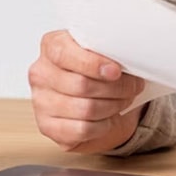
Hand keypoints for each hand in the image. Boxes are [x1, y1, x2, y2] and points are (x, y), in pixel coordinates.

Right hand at [28, 29, 146, 153]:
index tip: (116, 71)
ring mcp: (41, 102)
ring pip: (85, 109)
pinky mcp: (47, 127)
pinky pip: (82, 129)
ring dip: (113, 106)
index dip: (93, 64)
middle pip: (81, 85)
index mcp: (52, 46)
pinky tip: (108, 118)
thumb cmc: (99, 68)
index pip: (64, 54)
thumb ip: (109, 49)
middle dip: (116, 88)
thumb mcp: (104, 50)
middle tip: (134, 86)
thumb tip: (130, 58)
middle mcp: (41, 74)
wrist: (95, 95)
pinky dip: (103, 125)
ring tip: (124, 100)